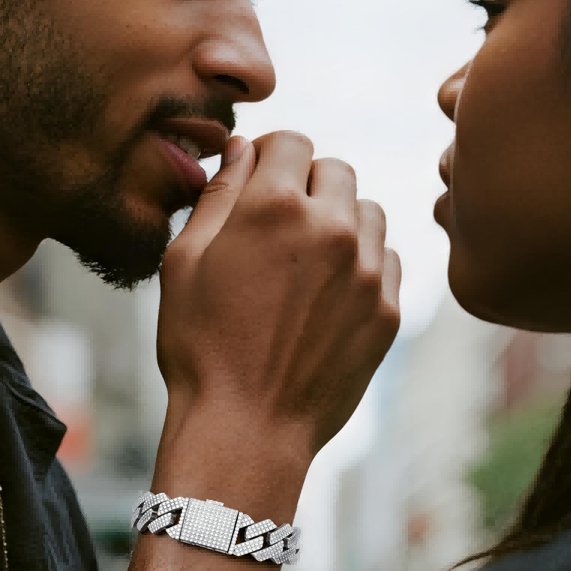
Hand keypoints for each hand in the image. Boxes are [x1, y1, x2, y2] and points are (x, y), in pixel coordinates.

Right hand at [156, 131, 400, 483]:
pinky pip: (385, 260)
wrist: (245, 429)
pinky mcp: (387, 310)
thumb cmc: (200, 347)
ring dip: (340, 222)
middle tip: (278, 227)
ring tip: (306, 261)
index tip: (257, 183)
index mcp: (273, 205)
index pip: (292, 141)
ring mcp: (365, 270)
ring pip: (367, 212)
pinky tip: (328, 295)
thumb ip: (217, 195)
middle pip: (336, 170)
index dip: (270, 157)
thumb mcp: (184, 262)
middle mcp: (329, 226)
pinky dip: (362, 265)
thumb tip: (243, 149)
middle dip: (307, 185)